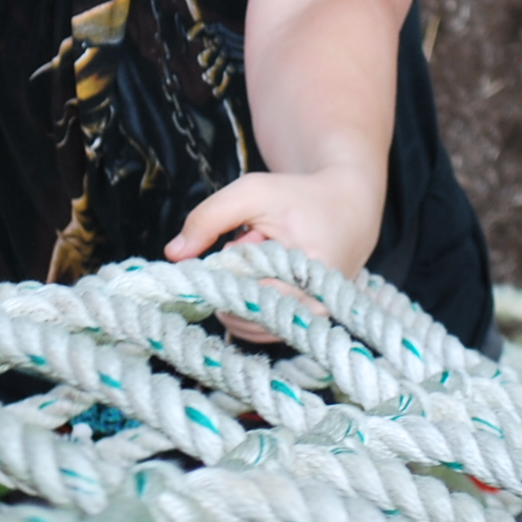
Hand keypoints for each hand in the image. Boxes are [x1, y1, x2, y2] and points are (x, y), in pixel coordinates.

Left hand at [165, 167, 380, 343]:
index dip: (227, 273)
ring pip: (249, 326)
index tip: (232, 246)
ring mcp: (312, 321)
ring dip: (240, 295)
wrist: (348, 208)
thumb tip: (173, 255)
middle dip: (234, 282)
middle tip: (252, 246)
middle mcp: (315, 308)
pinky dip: (249, 304)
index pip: (245, 296)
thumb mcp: (252, 193)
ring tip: (259, 260)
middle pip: (244, 314)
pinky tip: (258, 276)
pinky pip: (260, 328)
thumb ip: (208, 218)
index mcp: (308, 276)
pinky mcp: (306, 325)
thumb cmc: (299, 197)